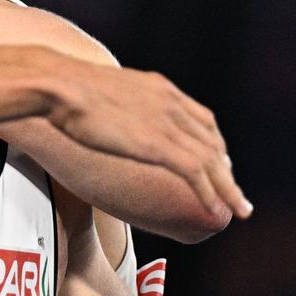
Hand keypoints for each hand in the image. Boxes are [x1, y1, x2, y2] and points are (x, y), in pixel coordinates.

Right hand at [41, 55, 250, 220]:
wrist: (55, 85)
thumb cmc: (60, 88)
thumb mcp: (97, 90)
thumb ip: (109, 104)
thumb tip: (94, 115)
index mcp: (158, 88)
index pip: (201, 117)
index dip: (214, 142)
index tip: (217, 161)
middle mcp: (171, 103)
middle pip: (212, 140)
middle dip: (226, 168)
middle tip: (234, 191)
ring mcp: (166, 123)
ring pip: (212, 160)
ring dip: (229, 187)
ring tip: (240, 209)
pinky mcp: (157, 144)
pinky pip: (195, 172)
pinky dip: (211, 192)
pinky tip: (217, 209)